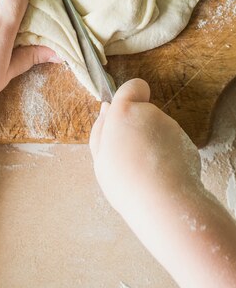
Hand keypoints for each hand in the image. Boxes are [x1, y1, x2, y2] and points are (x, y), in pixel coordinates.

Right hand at [90, 79, 202, 235]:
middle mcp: (150, 113)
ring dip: (152, 143)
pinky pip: (172, 144)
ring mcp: (171, 127)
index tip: (125, 113)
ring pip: (158, 130)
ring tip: (145, 169)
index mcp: (124, 112)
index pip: (133, 86)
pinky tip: (161, 174)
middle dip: (138, 127)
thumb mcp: (100, 157)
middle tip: (129, 155)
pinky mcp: (187, 142)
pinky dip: (167, 155)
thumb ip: (101, 128)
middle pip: (144, 112)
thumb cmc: (125, 180)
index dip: (131, 95)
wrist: (162, 201)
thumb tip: (106, 107)